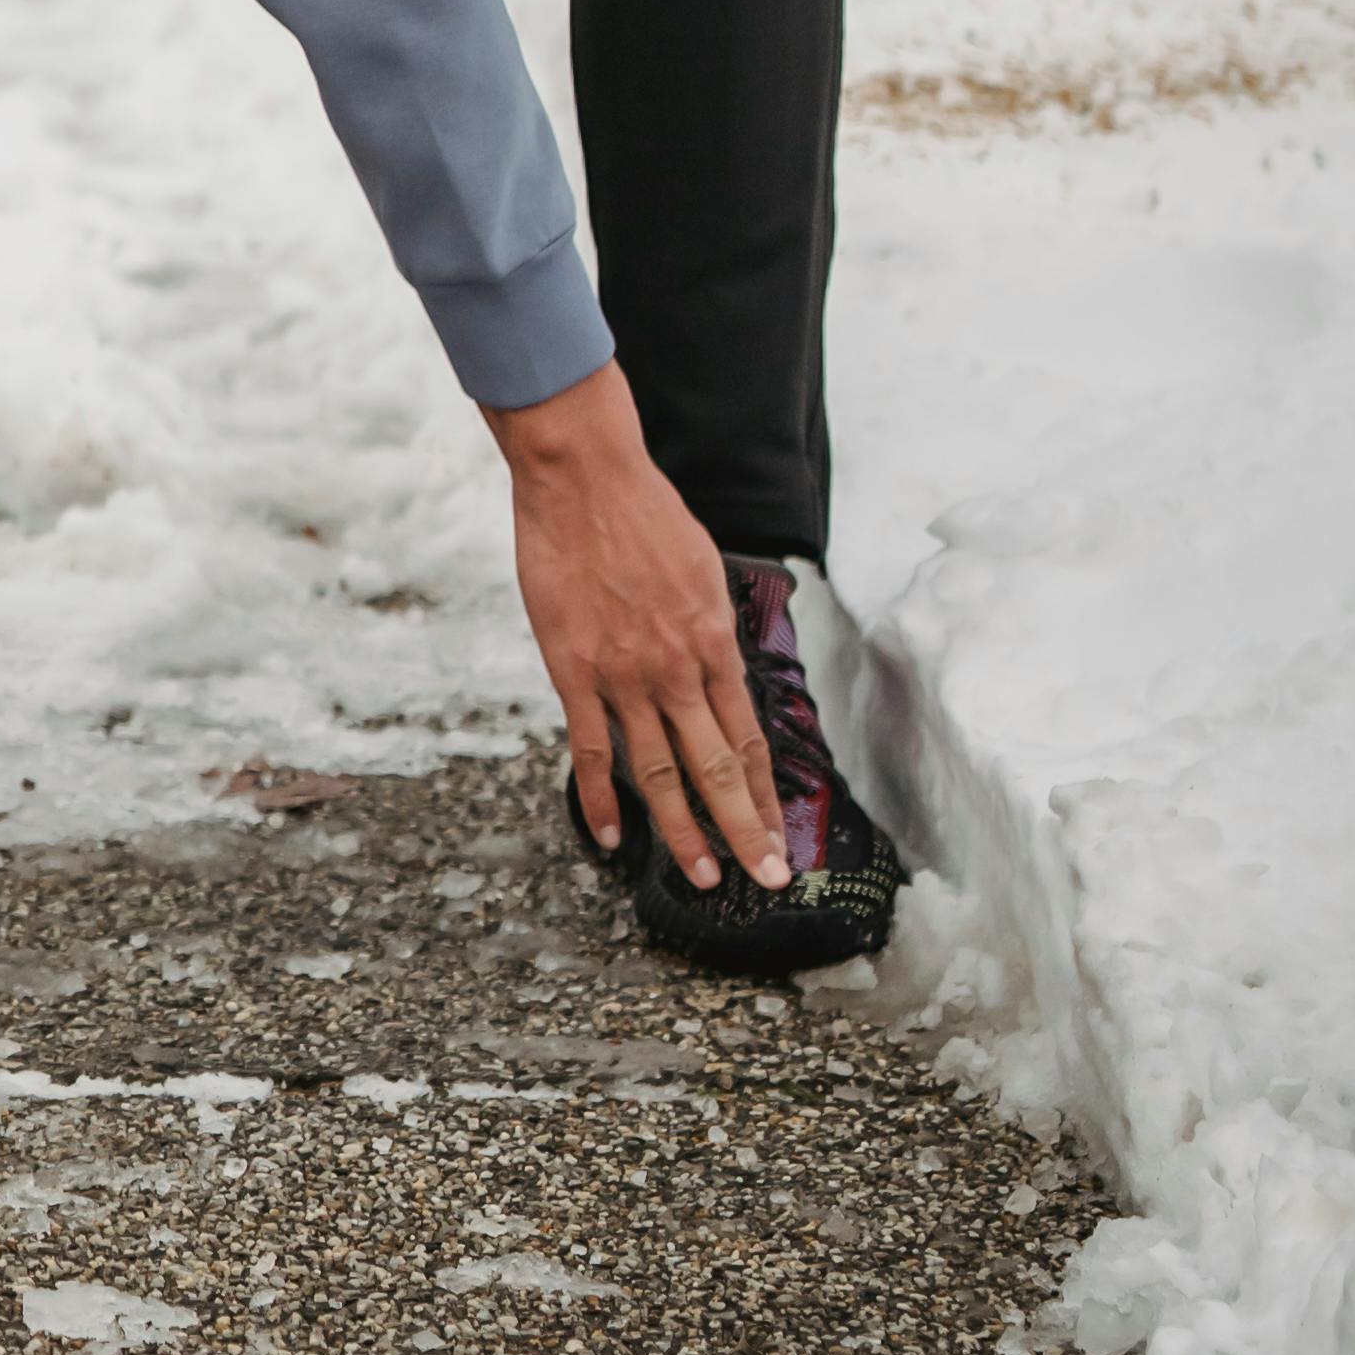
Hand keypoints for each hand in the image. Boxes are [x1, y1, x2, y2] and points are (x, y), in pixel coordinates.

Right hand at [491, 362, 785, 892]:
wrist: (584, 477)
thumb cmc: (644, 512)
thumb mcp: (701, 569)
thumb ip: (708, 626)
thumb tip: (716, 664)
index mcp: (714, 642)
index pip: (748, 737)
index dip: (766, 793)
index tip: (780, 835)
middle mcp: (678, 668)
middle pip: (718, 768)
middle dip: (746, 831)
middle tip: (767, 878)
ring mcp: (625, 675)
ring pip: (661, 772)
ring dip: (685, 831)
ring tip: (703, 876)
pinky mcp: (574, 670)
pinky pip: (591, 748)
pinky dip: (602, 797)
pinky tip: (613, 834)